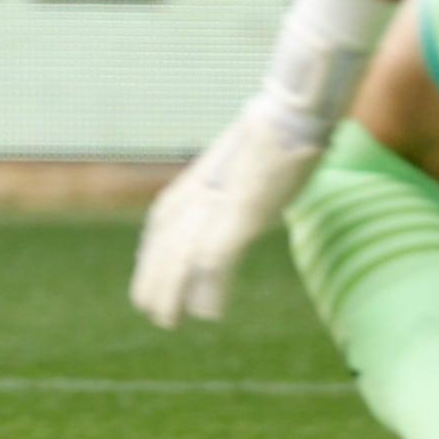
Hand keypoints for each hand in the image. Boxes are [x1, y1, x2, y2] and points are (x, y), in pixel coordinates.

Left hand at [131, 95, 328, 326]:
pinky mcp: (239, 216)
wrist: (288, 118)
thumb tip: (220, 214)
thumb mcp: (234, 176)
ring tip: (170, 319)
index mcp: (187, 191)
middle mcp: (191, 199)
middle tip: (158, 316)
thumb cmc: (268, 147)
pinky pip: (216, 259)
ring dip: (172, 293)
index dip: (152, 266)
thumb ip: (222, 198)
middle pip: (162, 253)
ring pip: (180, 260)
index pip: (157, 235)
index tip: (150, 291)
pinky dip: (210, 287)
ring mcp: (214, 208)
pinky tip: (208, 312)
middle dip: (155, 287)